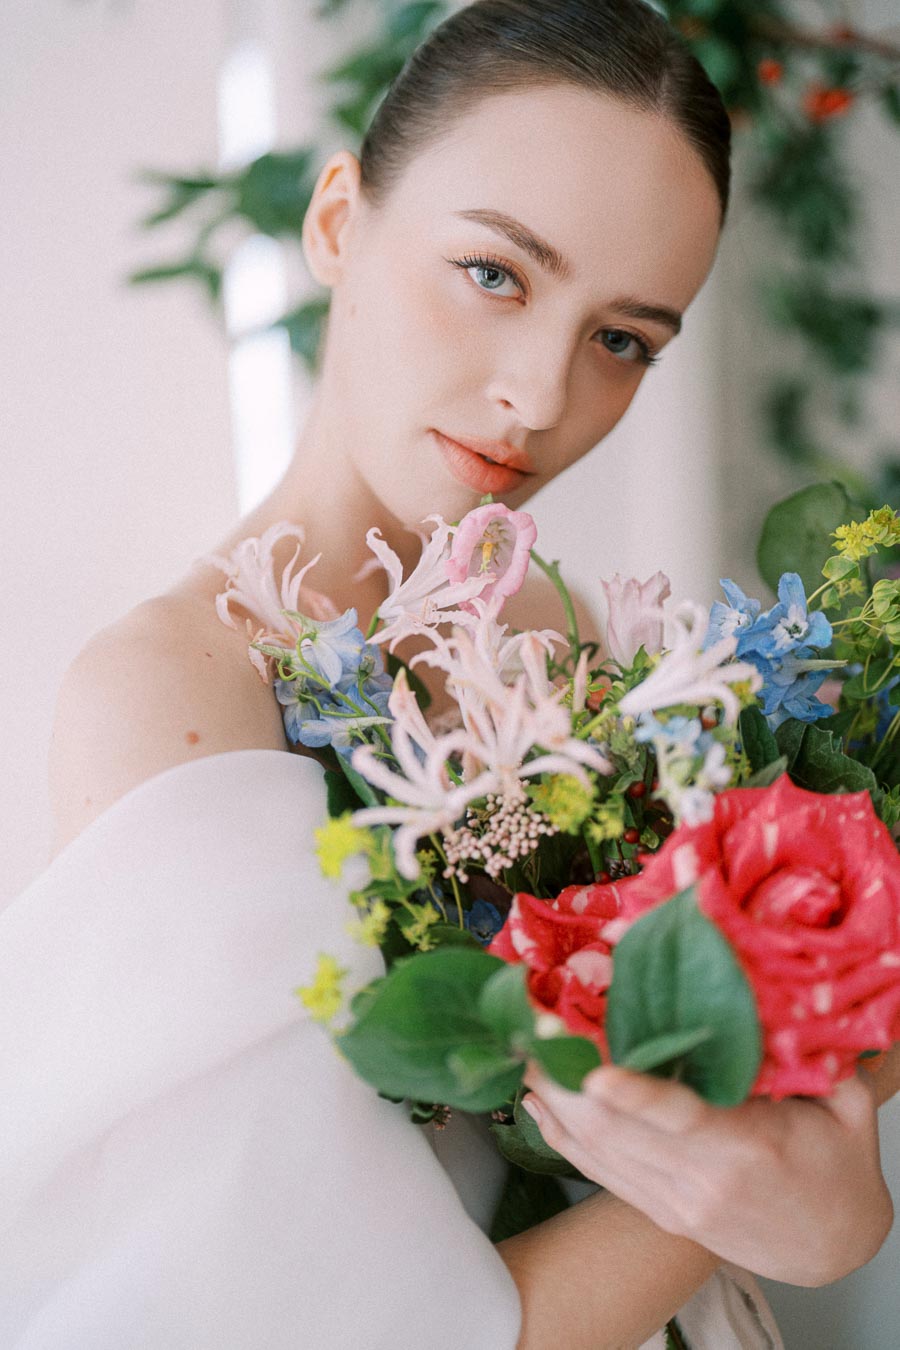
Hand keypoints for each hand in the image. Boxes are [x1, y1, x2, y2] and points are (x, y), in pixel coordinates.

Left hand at [522, 1061, 893, 1286]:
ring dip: (552, 1097)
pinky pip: (595, 1169)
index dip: (634, 1096)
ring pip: (594, 1148)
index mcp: (747, 1149)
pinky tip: (535, 1097)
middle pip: (615, 1132)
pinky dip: (560, 1132)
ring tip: (522, 1044)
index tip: (594, 1071)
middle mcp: (699, 1181)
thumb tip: (777, 992)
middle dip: (564, 1077)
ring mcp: (671, 1201)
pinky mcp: (656, 1210)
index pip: (680, 1119)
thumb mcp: (844, 1107)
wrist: (832, 1245)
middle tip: (531, 1024)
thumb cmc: (839, 1167)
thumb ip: (813, 1055)